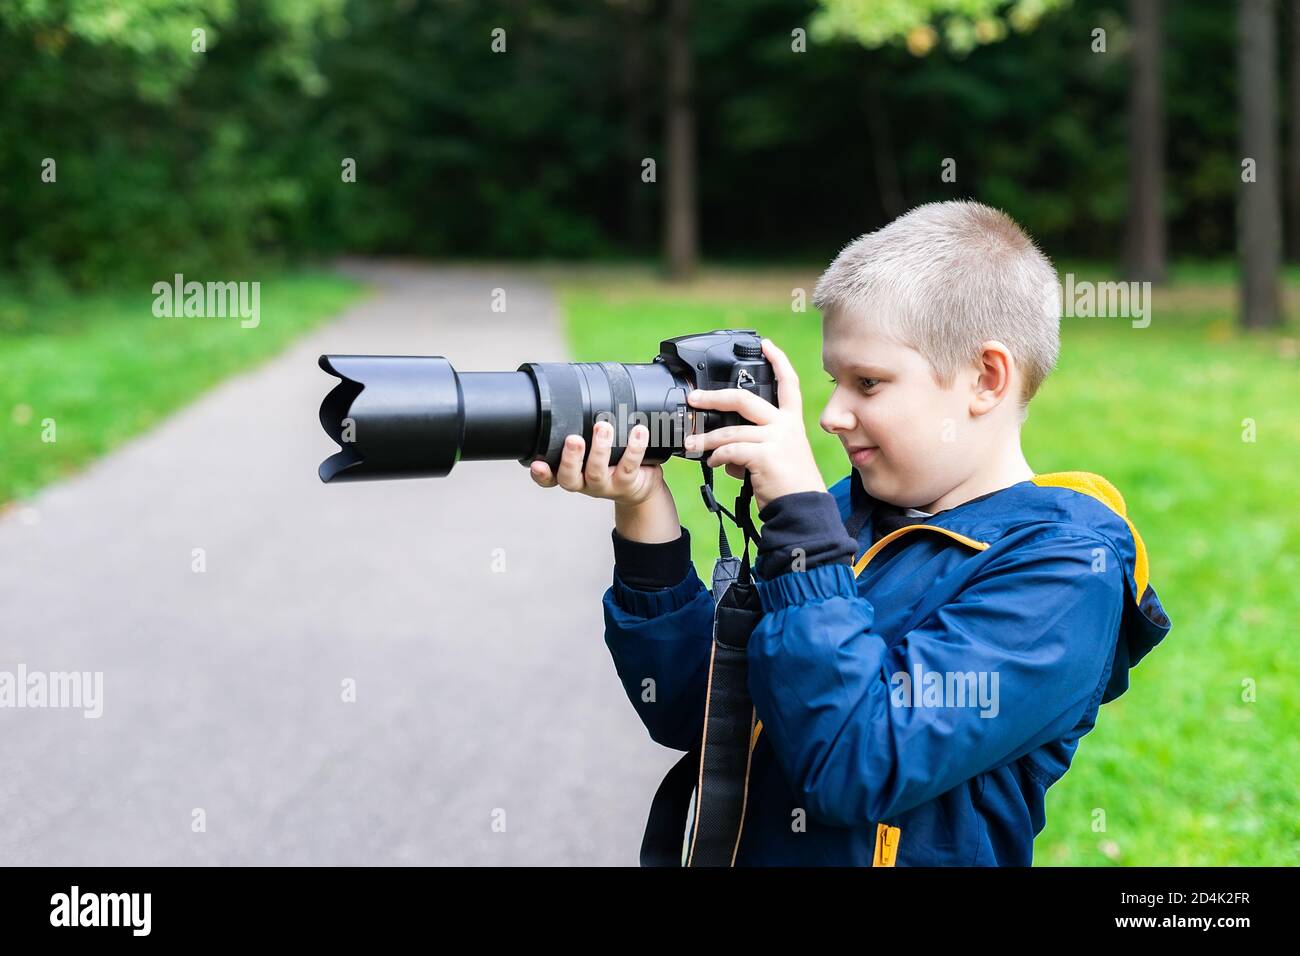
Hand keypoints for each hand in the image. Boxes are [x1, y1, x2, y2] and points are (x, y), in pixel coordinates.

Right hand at [529, 420, 664, 506]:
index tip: (537, 464)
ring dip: (599, 449)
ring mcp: (605, 486)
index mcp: (572, 473)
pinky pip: (629, 467)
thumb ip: (582, 428)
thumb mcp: (593, 448)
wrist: (640, 487)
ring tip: (604, 427)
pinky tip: (638, 432)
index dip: (541, 474)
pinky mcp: (626, 484)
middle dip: (571, 458)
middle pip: (570, 477)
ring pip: (597, 472)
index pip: (550, 477)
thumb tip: (579, 389)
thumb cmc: (612, 462)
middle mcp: (584, 482)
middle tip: (574, 439)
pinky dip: (634, 448)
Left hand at [684, 338, 825, 509]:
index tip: (765, 344)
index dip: (778, 361)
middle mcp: (785, 425)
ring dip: (706, 438)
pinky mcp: (764, 455)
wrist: (802, 510)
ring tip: (692, 444)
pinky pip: (729, 450)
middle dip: (714, 397)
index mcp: (791, 422)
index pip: (788, 383)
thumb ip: (756, 444)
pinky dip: (716, 457)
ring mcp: (775, 439)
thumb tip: (723, 451)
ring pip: (729, 431)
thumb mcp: (778, 456)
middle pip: (744, 399)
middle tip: (693, 398)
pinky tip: (711, 463)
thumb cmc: (789, 486)